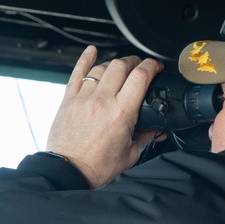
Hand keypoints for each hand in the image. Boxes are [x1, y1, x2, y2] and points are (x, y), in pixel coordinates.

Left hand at [46, 46, 163, 188]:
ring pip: (102, 68)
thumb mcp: (129, 155)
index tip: (156, 67)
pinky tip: (91, 51)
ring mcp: (84, 98)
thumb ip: (145, 138)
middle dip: (135, 62)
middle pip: (122, 66)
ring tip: (121, 68)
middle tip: (140, 67)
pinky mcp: (68, 100)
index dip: (152, 66)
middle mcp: (102, 101)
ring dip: (115, 64)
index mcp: (121, 114)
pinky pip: (77, 73)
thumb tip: (156, 130)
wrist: (67, 171)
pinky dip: (85, 59)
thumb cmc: (95, 166)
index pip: (141, 77)